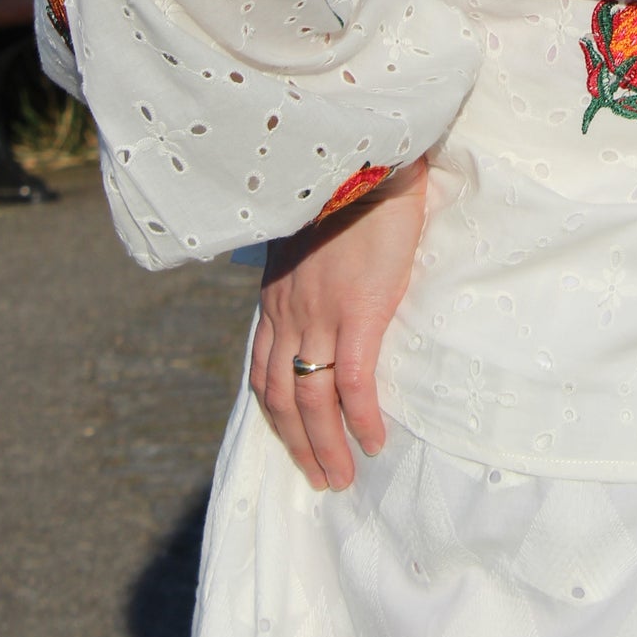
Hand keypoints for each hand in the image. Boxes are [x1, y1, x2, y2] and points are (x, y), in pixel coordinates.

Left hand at [250, 157, 427, 490]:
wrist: (366, 157)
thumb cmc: (351, 187)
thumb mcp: (314, 233)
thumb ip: (315, 264)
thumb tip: (334, 276)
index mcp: (276, 297)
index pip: (263, 371)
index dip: (276, 414)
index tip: (292, 442)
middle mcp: (288, 313)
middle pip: (281, 397)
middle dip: (298, 444)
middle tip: (320, 478)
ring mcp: (320, 314)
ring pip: (310, 399)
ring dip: (324, 445)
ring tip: (342, 476)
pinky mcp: (359, 310)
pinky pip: (353, 381)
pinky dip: (361, 418)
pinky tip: (373, 442)